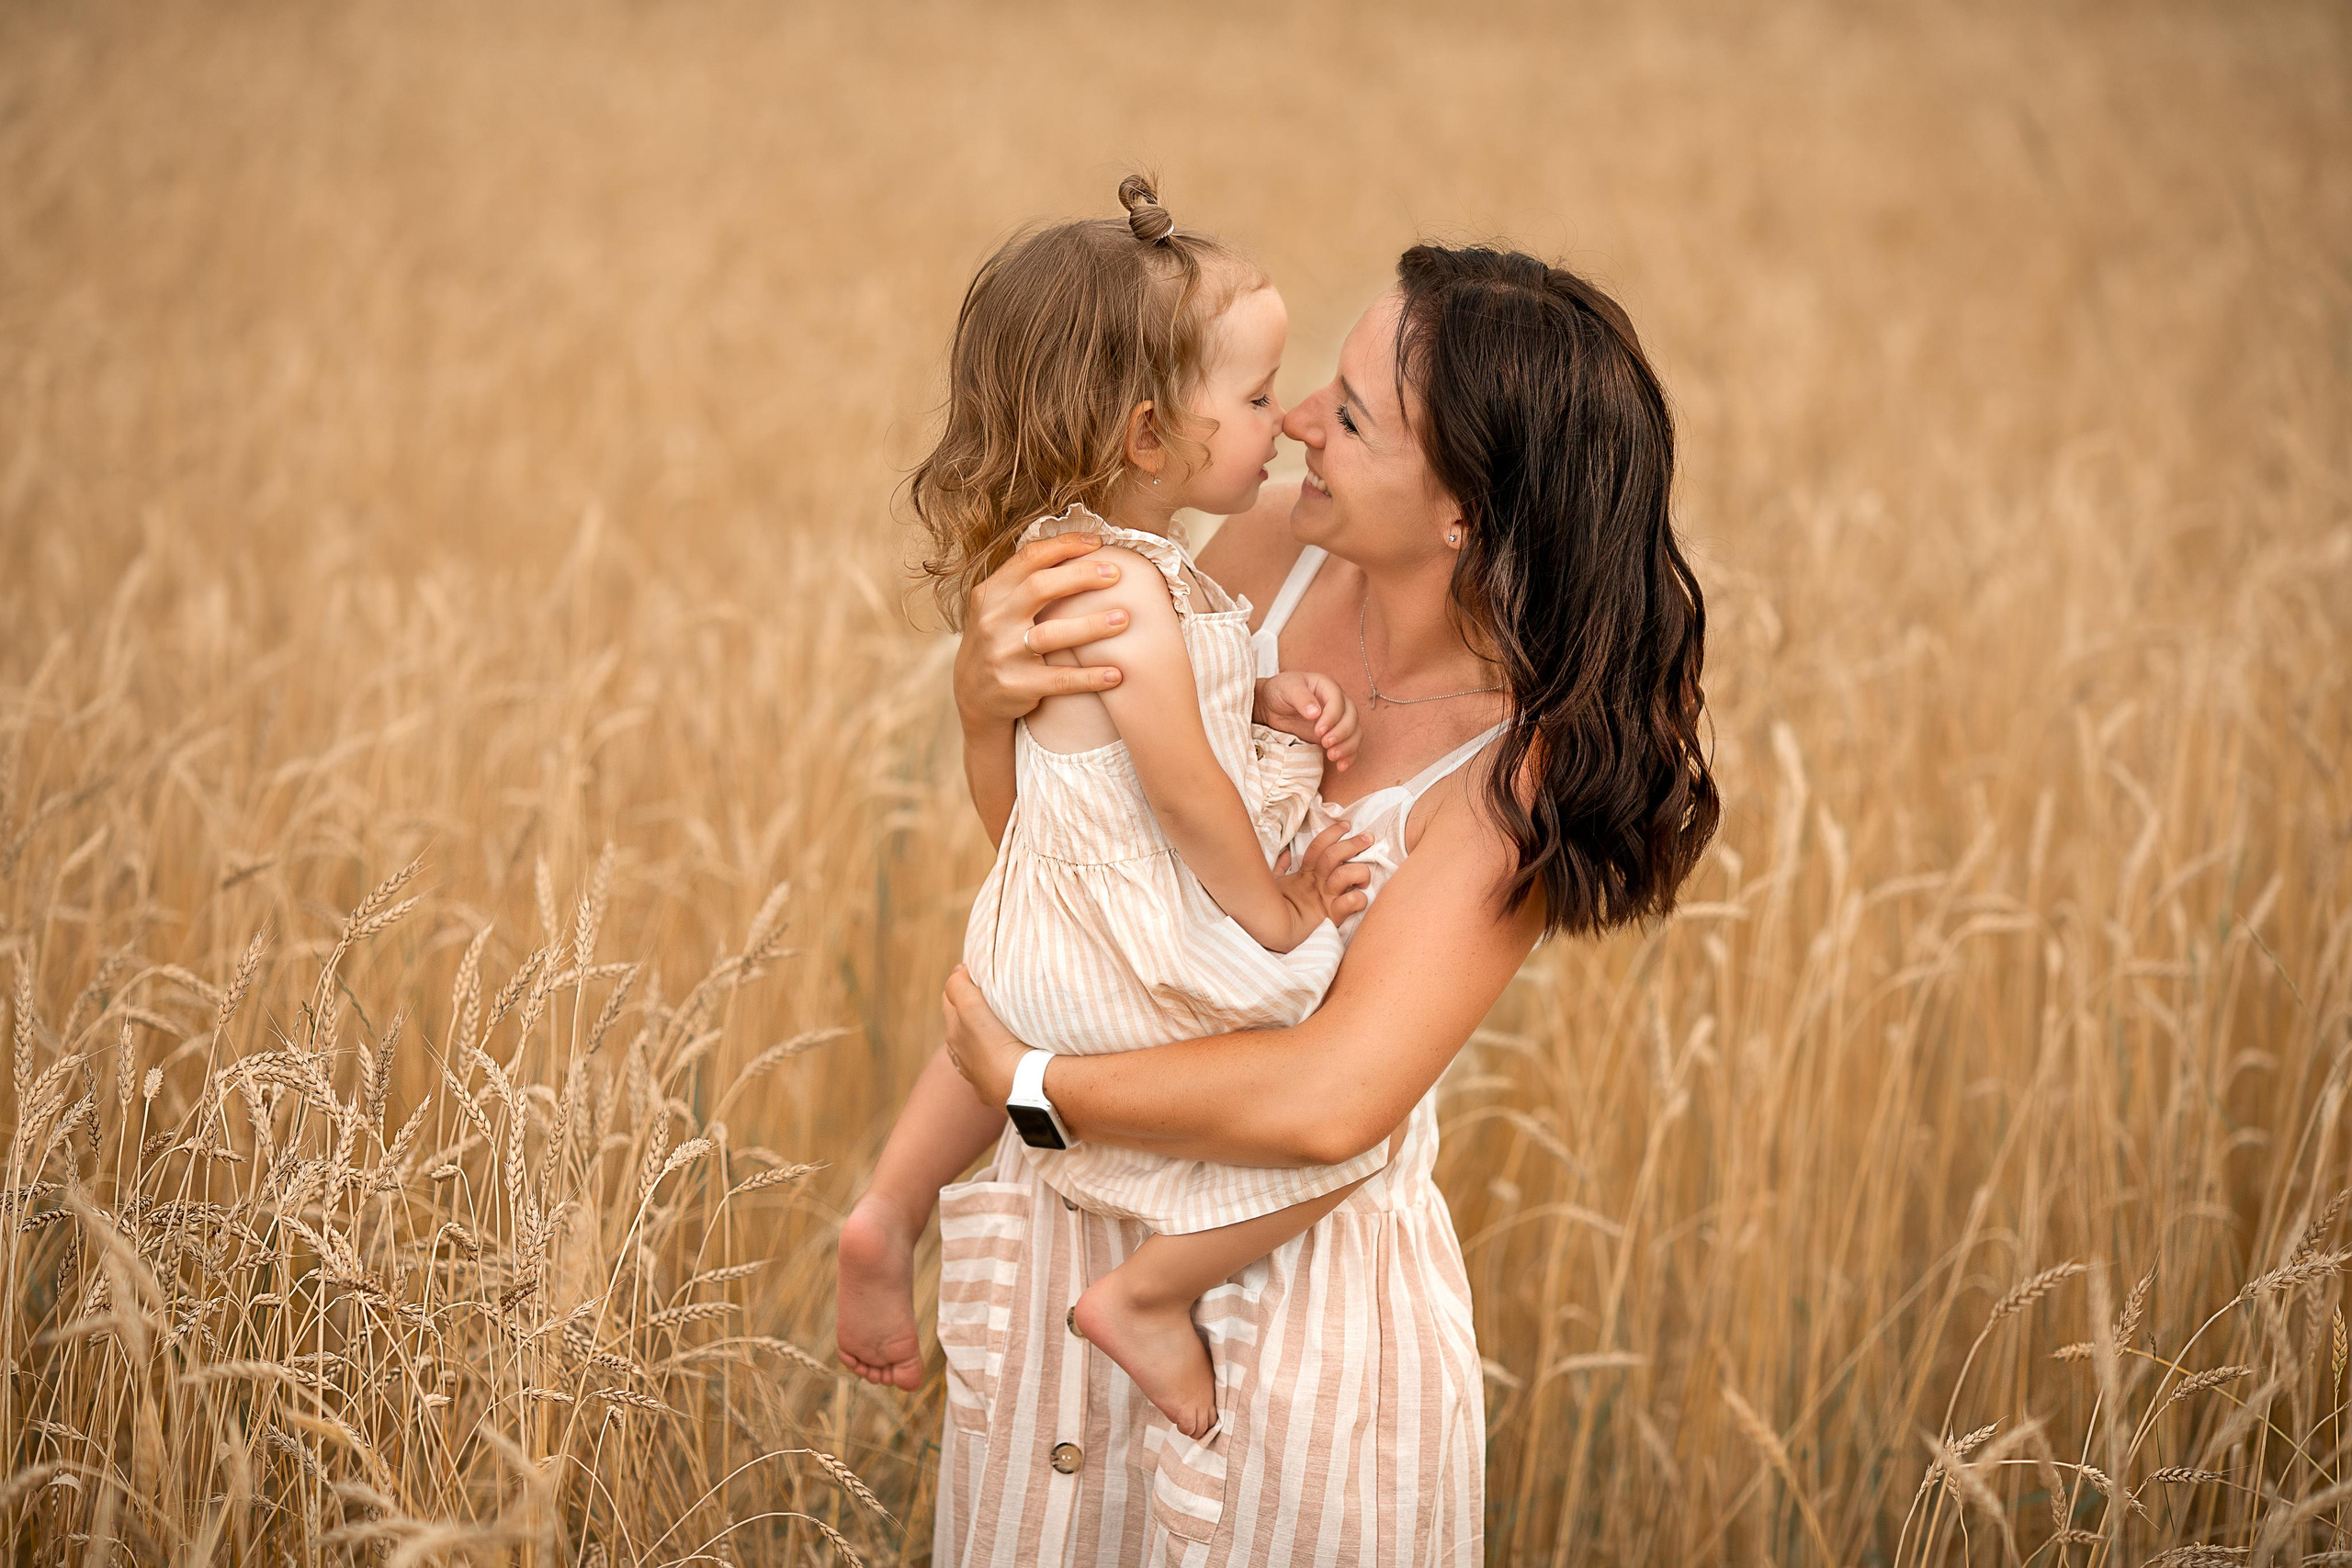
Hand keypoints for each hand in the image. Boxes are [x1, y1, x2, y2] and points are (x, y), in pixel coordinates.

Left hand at [941, 964, 1027, 1106]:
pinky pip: (992, 1070)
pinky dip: (995, 1060)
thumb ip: (958, 986)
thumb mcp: (971, 1007)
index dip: (960, 983)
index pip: (950, 998)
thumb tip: (959, 972)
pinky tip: (1007, 1058)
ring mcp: (978, 1076)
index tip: (975, 972)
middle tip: (988, 996)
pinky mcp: (996, 1090)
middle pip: (960, 1025)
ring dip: (981, 1037)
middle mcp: (960, 1056)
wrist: (1021, 1087)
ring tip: (999, 1028)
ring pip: (973, 1049)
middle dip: (968, 1009)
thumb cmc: (997, 1044)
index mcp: (954, 1034)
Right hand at [953, 532, 1128, 727]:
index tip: (1097, 543)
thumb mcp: (998, 608)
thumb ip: (1025, 582)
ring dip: (1092, 625)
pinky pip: (1059, 679)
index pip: (1028, 559)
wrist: (973, 696)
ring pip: (1051, 634)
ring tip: (1124, 618)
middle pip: (1039, 587)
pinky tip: (1116, 673)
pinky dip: (1089, 676)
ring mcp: (1004, 655)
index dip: (1065, 546)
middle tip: (1116, 573)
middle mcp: (993, 621)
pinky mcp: (1017, 687)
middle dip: (1081, 576)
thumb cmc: (998, 642)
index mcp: (990, 594)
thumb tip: (1076, 546)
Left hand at [1255, 671, 1360, 771]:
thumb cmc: (1280, 691)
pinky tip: (1341, 766)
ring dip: (1347, 746)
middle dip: (1341, 733)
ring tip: (1332, 756)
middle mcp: (1338, 703)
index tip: (1319, 731)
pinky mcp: (1335, 735)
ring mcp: (1338, 720)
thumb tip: (1315, 713)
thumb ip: (1301, 698)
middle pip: (1351, 717)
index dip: (1332, 717)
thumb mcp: (1286, 689)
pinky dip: (1349, 756)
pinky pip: (1350, 745)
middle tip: (1325, 744)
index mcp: (1328, 688)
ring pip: (1355, 732)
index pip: (1338, 702)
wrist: (1272, 704)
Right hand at [1273, 819, 1376, 924]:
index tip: (1346, 825)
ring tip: (1365, 878)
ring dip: (1359, 872)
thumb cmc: (1277, 912)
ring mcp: (1325, 899)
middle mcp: (1316, 884)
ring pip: (1344, 875)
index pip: (1319, 847)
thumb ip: (1280, 869)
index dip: (1333, 833)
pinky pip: (1349, 903)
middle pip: (1333, 856)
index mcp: (1305, 875)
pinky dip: (1358, 899)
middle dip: (1352, 844)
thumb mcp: (1276, 886)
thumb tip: (1285, 855)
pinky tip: (1359, 898)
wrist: (1275, 935)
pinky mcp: (1332, 917)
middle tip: (1368, 837)